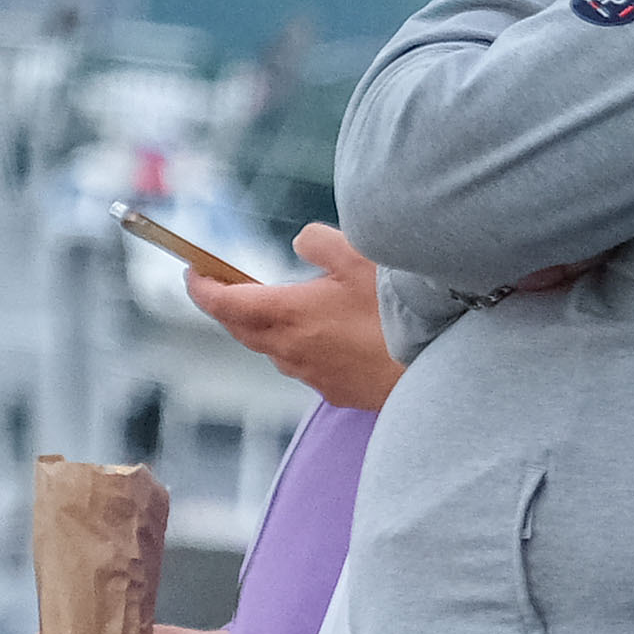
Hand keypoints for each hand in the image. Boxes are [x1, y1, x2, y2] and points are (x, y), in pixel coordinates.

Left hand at [192, 219, 402, 408]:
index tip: (192, 274)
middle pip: (242, 330)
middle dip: (229, 308)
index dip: (202, 288)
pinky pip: (305, 367)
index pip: (226, 303)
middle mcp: (291, 349)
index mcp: (289, 313)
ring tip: (285, 310)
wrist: (441, 365)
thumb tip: (301, 243)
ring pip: (274, 350)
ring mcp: (313, 375)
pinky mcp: (337, 392)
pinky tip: (329, 338)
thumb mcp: (359, 255)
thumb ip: (319, 241)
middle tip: (227, 287)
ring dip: (267, 330)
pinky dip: (302, 349)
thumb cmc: (399, 310)